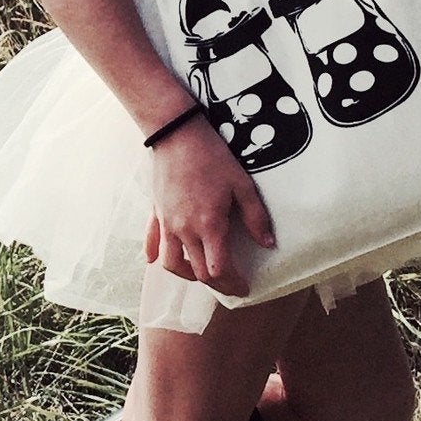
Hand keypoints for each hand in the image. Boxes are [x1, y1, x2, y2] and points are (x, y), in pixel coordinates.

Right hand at [143, 112, 277, 296]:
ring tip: (200, 272)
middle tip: (230, 284)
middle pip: (197, 271)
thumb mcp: (242, 184)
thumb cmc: (211, 156)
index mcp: (209, 225)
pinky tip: (155, 259)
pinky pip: (152, 240)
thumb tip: (268, 243)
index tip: (244, 287)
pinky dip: (154, 254)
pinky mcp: (155, 212)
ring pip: (171, 263)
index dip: (233, 283)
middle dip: (217, 284)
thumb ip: (255, 217)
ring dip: (187, 274)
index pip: (219, 269)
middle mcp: (184, 230)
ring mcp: (166, 223)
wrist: (176, 133)